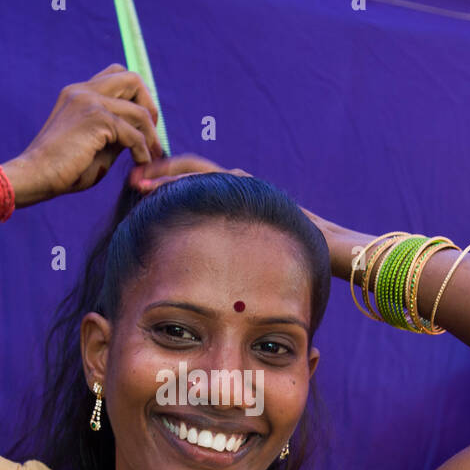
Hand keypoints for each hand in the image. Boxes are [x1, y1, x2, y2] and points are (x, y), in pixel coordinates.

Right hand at [7, 64, 163, 206]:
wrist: (35, 176)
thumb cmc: (63, 169)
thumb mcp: (96, 146)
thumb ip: (116, 133)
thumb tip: (142, 133)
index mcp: (79, 93)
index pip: (117, 76)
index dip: (137, 96)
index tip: (143, 124)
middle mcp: (84, 90)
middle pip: (132, 79)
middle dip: (150, 105)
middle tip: (152, 135)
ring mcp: (89, 100)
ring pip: (139, 109)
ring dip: (150, 136)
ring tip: (151, 157)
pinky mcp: (95, 118)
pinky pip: (133, 133)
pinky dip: (142, 150)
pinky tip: (141, 163)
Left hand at [126, 155, 353, 276]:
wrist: (339, 253)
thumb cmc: (300, 269)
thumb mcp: (256, 270)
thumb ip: (234, 272)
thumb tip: (211, 299)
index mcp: (237, 210)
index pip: (194, 192)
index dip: (165, 193)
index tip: (135, 200)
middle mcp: (240, 194)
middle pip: (190, 175)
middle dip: (158, 176)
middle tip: (129, 181)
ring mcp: (248, 187)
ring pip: (199, 170)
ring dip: (167, 173)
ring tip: (138, 179)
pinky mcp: (253, 189)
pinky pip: (214, 177)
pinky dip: (186, 178)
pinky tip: (163, 184)